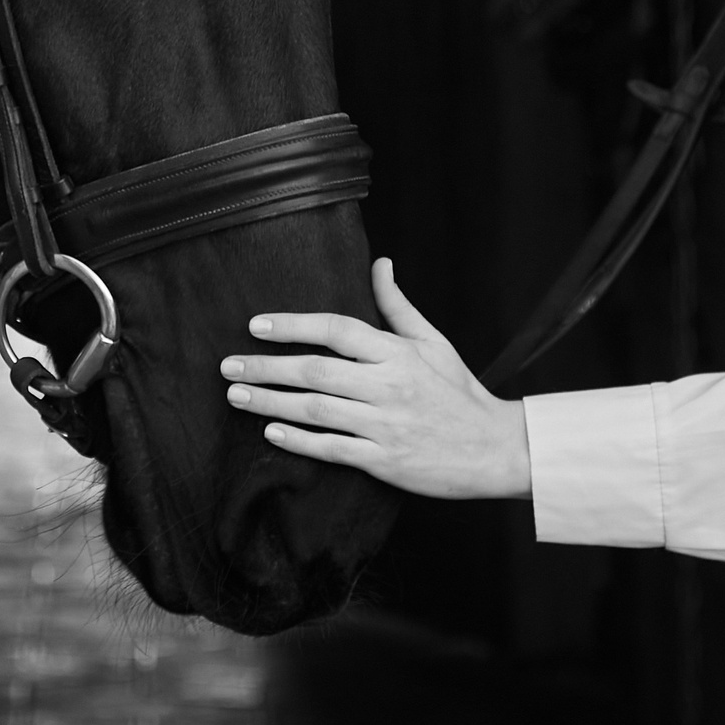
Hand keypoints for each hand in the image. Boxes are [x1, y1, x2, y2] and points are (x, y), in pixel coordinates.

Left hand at [220, 258, 529, 499]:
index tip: (255, 325)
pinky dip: (300, 441)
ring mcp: (386, 426)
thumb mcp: (434, 342)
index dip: (294, 325)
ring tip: (236, 394)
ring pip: (317, 410)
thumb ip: (398, 306)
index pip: (337, 330)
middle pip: (316, 371)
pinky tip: (271, 432)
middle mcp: (389, 387)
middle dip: (267, 366)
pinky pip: (334, 450)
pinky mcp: (386, 463)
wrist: (496, 450)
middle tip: (228, 364)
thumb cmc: (460, 392)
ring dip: (271, 401)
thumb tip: (379, 262)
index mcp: (399, 354)